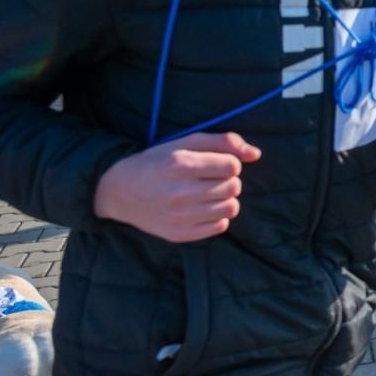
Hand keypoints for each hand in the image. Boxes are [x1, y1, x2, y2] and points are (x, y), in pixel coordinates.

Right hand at [93, 132, 258, 241]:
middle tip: (211, 180)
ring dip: (225, 199)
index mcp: (180, 164)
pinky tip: (201, 208)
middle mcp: (178, 191)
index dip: (229, 163)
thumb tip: (256, 154)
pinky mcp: (179, 234)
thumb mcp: (186, 142)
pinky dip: (217, 217)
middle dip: (228, 181)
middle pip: (233, 187)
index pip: (232, 166)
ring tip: (208, 194)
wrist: (120, 192)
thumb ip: (224, 142)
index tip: (216, 164)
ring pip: (231, 208)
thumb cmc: (158, 162)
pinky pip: (220, 226)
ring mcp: (178, 216)